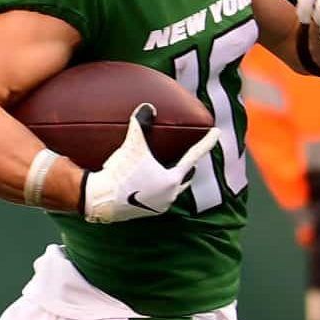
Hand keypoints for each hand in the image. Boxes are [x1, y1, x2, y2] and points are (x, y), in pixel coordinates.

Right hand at [79, 104, 220, 223]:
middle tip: (190, 156)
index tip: (217, 132)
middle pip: (186, 176)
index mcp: (171, 179)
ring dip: (174, 179)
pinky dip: (161, 189)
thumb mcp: (132, 145)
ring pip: (174, 189)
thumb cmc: (120, 172)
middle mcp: (170, 194)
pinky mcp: (148, 212)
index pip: (194, 155)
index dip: (206, 142)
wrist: (102, 199)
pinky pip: (160, 198)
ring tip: (171, 171)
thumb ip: (140, 123)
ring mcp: (160, 205)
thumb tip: (147, 106)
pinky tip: (154, 185)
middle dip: (190, 166)